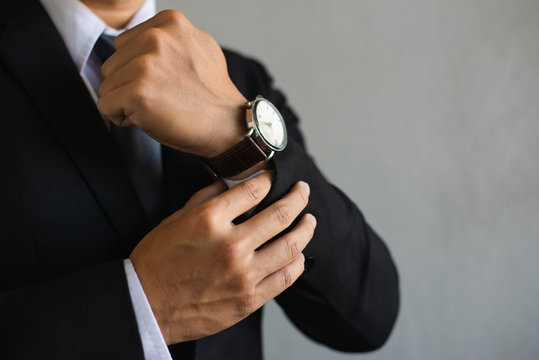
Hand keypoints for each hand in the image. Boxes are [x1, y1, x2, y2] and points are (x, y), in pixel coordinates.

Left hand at [97, 10, 247, 157]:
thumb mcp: (200, 47)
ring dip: (126, 102)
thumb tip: (145, 38)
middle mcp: (156, 38)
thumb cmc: (213, 95)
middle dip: (129, 84)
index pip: (124, 44)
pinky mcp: (137, 93)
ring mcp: (146, 65)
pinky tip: (149, 118)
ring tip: (158, 107)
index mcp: (170, 22)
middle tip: (162, 97)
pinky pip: (105, 106)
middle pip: (112, 64)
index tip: (164, 80)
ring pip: (107, 85)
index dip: (138, 68)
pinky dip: (121, 118)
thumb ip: (172, 39)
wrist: (228, 125)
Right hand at [129, 172, 315, 343]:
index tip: (274, 178)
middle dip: (298, 198)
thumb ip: (205, 199)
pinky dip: (297, 263)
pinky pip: (285, 278)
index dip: (268, 180)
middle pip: (280, 214)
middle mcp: (231, 244)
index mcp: (210, 220)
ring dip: (306, 230)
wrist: (146, 305)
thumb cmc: (157, 261)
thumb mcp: (175, 220)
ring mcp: (243, 273)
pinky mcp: (249, 298)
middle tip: (304, 191)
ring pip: (291, 246)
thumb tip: (228, 183)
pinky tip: (299, 255)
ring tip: (310, 221)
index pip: (253, 190)